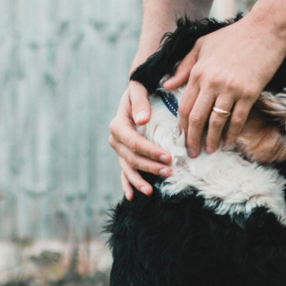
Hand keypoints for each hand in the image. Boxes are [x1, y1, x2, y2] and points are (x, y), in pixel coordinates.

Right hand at [108, 80, 172, 198]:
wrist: (137, 91)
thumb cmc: (141, 88)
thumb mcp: (139, 89)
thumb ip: (140, 102)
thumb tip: (143, 120)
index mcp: (118, 124)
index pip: (134, 142)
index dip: (150, 152)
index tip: (168, 157)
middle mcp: (116, 139)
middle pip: (132, 158)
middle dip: (149, 167)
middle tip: (169, 172)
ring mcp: (119, 149)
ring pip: (128, 168)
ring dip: (138, 180)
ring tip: (150, 191)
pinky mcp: (125, 155)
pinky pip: (124, 172)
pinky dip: (127, 184)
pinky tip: (131, 197)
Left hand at [163, 16, 285, 156]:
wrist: (265, 30)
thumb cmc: (234, 35)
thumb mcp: (202, 45)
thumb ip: (184, 66)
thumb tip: (167, 85)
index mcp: (198, 71)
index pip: (185, 105)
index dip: (182, 126)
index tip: (181, 138)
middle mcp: (211, 82)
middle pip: (197, 118)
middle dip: (192, 139)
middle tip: (192, 153)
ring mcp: (231, 88)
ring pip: (215, 122)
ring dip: (211, 140)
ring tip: (209, 150)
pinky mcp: (249, 92)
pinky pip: (237, 119)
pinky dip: (232, 133)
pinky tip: (228, 141)